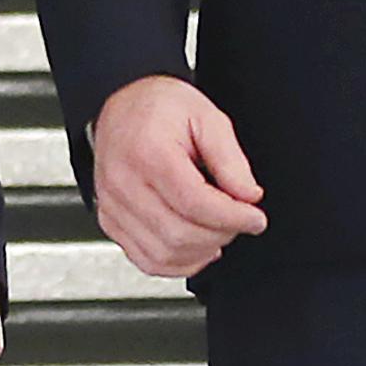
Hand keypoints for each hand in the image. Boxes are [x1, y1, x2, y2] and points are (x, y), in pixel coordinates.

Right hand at [90, 75, 266, 277]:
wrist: (122, 103)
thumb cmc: (160, 107)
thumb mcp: (206, 116)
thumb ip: (230, 158)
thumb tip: (248, 196)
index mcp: (148, 151)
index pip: (194, 203)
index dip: (232, 217)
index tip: (255, 218)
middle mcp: (123, 182)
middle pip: (179, 233)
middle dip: (220, 234)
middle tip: (239, 220)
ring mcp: (112, 204)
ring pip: (162, 254)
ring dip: (200, 252)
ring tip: (218, 232)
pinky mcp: (110, 220)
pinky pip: (145, 259)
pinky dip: (177, 263)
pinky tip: (196, 248)